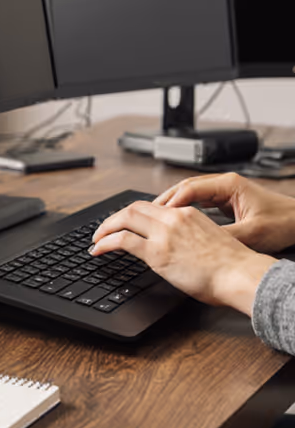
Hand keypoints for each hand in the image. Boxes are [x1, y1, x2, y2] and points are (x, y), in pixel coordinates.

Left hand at [90, 201, 274, 315]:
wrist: (241, 274)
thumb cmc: (232, 266)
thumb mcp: (208, 239)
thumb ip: (188, 237)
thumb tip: (175, 248)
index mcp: (187, 213)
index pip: (151, 206)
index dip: (132, 213)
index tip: (123, 222)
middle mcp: (173, 218)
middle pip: (133, 208)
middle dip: (113, 218)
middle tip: (103, 230)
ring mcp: (164, 234)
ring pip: (124, 219)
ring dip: (105, 228)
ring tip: (96, 240)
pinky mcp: (157, 252)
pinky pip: (122, 240)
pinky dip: (105, 243)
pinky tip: (98, 250)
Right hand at [155, 172, 294, 252]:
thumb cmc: (283, 223)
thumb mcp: (251, 233)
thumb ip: (223, 235)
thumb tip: (197, 243)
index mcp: (229, 185)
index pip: (189, 188)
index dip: (170, 202)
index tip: (156, 215)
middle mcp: (224, 184)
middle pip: (184, 187)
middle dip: (164, 201)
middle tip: (146, 215)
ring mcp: (225, 191)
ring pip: (189, 194)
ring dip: (172, 205)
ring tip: (155, 218)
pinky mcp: (226, 201)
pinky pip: (198, 202)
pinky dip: (184, 210)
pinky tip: (175, 220)